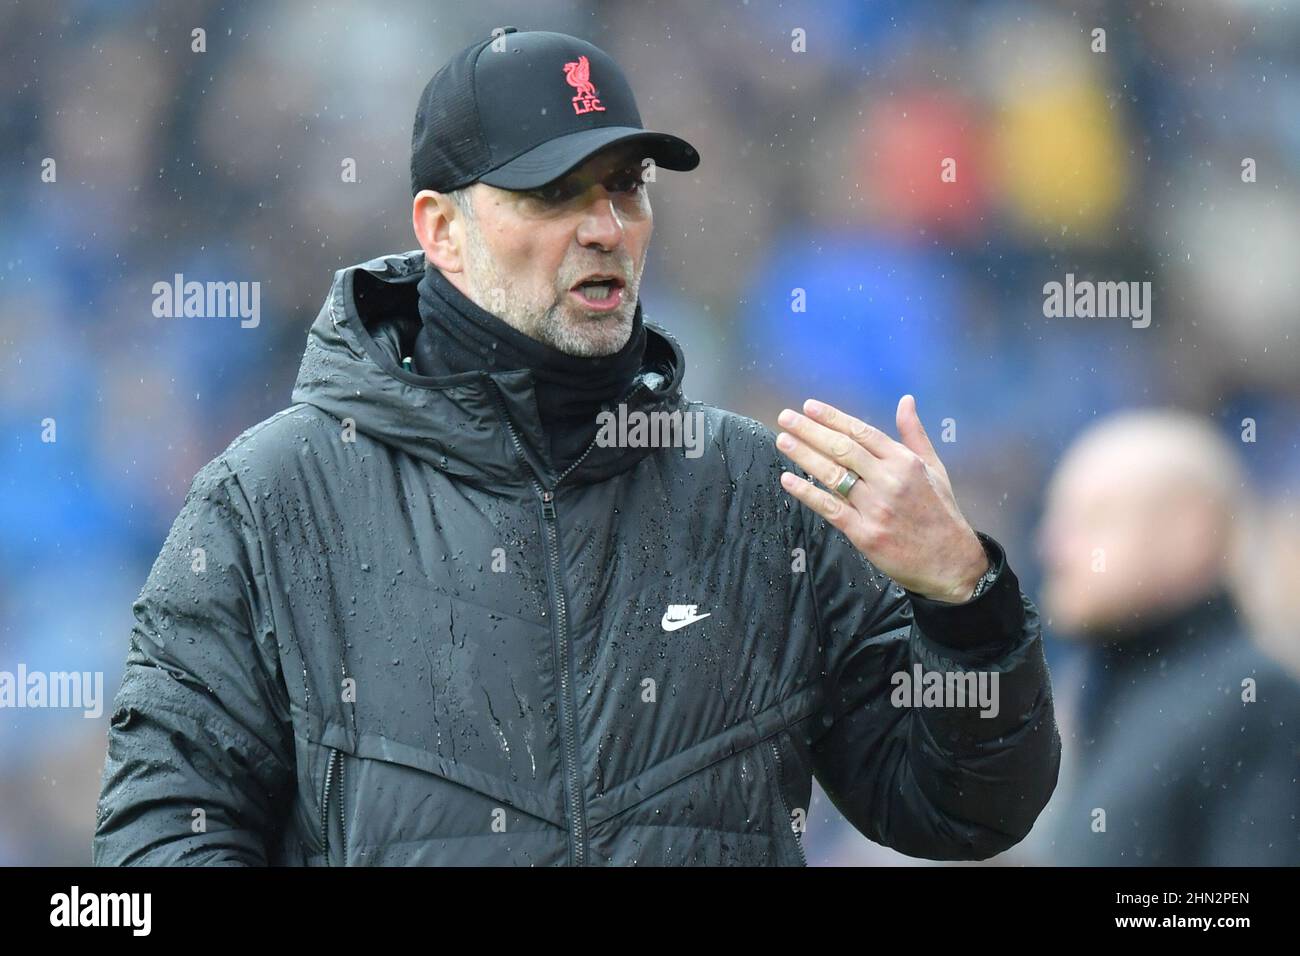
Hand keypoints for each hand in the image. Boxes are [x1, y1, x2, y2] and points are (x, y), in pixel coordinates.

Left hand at [774, 394, 988, 602]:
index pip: (862, 432)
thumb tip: (906, 400)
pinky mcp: (864, 533)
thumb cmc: (940, 512)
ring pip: (832, 475)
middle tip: (786, 417)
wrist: (950, 561)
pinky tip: (787, 480)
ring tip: (783, 440)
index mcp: (905, 462)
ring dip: (804, 455)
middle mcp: (889, 480)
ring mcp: (875, 507)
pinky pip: (830, 508)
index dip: (833, 418)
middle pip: (842, 449)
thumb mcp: (934, 467)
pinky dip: (807, 493)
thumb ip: (914, 433)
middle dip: (810, 430)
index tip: (809, 406)